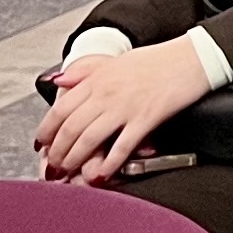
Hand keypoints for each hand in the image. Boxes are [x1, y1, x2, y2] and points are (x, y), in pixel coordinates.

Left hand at [35, 37, 209, 183]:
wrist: (191, 58)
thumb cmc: (157, 60)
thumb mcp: (115, 60)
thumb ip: (85, 71)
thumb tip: (59, 81)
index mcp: (97, 78)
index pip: (60, 108)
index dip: (46, 131)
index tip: (41, 145)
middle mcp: (106, 93)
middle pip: (70, 128)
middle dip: (58, 152)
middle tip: (54, 166)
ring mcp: (125, 107)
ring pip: (89, 139)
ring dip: (76, 160)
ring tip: (71, 173)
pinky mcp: (145, 119)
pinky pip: (121, 146)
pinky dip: (108, 163)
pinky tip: (102, 174)